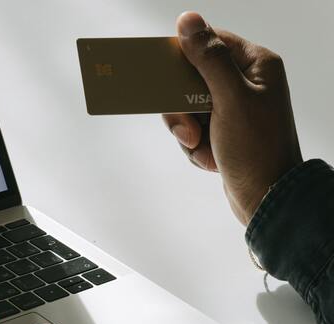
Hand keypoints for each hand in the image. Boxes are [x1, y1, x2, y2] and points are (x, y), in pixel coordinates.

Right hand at [163, 12, 302, 224]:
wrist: (266, 199)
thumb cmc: (257, 149)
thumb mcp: (231, 99)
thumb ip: (208, 59)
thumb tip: (188, 20)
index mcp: (255, 65)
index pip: (209, 44)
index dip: (182, 58)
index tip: (161, 74)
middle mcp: (245, 83)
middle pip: (191, 80)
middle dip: (183, 110)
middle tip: (189, 129)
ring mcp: (234, 110)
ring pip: (188, 109)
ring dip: (189, 133)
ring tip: (203, 149)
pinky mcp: (224, 133)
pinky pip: (193, 131)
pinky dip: (196, 148)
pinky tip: (212, 160)